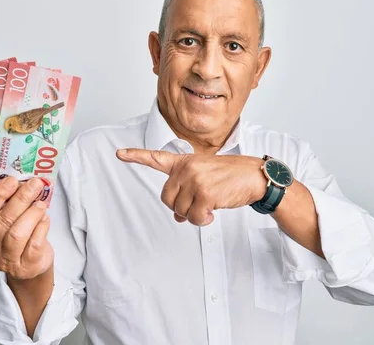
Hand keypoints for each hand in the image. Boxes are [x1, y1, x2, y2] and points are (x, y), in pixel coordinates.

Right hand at [0, 176, 53, 280]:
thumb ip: (6, 205)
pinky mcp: (26, 267)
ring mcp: (7, 261)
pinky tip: (44, 218)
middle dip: (21, 198)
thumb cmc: (16, 240)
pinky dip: (41, 227)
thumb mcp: (4, 223)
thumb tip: (20, 181)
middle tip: (34, 184)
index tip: (12, 180)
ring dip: (32, 213)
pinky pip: (34, 243)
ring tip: (41, 203)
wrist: (30, 266)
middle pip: (4, 220)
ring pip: (18, 234)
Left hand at [116, 149, 267, 225]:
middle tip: (196, 206)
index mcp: (185, 161)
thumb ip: (187, 192)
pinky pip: (193, 217)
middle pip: (166, 198)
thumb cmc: (230, 177)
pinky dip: (202, 220)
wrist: (254, 176)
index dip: (136, 156)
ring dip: (194, 215)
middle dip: (179, 207)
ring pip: (180, 210)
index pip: (156, 157)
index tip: (119, 153)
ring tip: (209, 206)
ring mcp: (195, 179)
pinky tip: (213, 213)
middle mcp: (187, 168)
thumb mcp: (205, 178)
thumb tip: (178, 216)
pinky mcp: (205, 193)